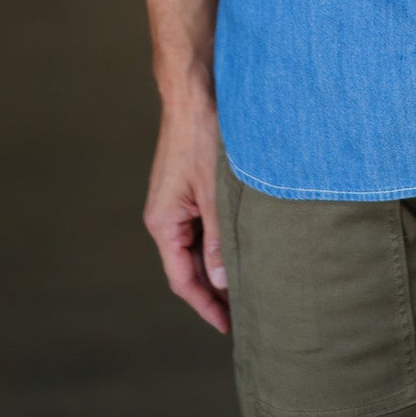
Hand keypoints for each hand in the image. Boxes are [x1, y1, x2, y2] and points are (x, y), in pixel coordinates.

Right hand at [141, 92, 230, 333]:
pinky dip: (222, 239)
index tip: (229, 326)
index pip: (183, 279)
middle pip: (190, 266)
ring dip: (221, 263)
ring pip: (200, 245)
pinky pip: (205, 224)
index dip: (206, 305)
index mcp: (163, 222)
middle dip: (216, 289)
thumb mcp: (213, 190)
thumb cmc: (201, 135)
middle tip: (248, 311)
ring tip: (252, 283)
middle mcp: (166, 216)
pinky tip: (246, 246)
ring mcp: (178, 202)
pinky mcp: (190, 187)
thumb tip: (222, 280)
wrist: (195, 90)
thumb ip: (218, 237)